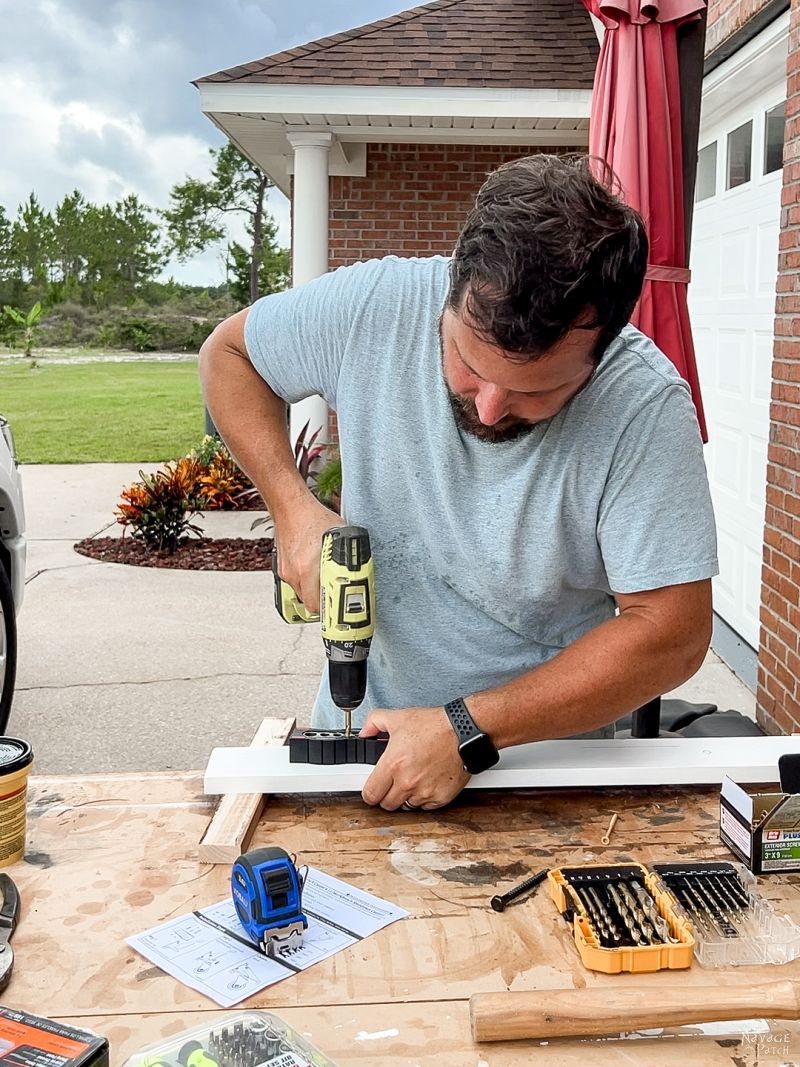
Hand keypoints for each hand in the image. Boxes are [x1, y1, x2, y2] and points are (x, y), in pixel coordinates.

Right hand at [273, 498, 343, 614]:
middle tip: (337, 599)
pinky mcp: (282, 565)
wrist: (289, 505)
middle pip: (309, 602)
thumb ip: (348, 553)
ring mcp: (286, 571)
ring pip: (302, 592)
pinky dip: (306, 580)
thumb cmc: (312, 517)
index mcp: (307, 570)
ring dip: (314, 591)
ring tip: (327, 583)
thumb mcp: (340, 535)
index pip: (316, 605)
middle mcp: (294, 574)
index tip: (339, 613)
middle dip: (323, 603)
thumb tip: (362, 563)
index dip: (329, 612)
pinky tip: (315, 569)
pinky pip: (296, 581)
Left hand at [360, 707, 469, 810]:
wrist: (464, 732)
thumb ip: (374, 722)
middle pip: (387, 805)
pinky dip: (425, 799)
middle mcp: (407, 781)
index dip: (371, 792)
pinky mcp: (441, 797)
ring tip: (413, 780)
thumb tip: (365, 732)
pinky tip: (427, 783)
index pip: (371, 795)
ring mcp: (425, 792)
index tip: (375, 788)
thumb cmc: (435, 725)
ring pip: (407, 807)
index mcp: (393, 764)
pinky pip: (427, 807)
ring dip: (407, 797)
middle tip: (393, 784)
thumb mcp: (399, 717)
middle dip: (387, 796)